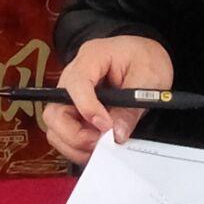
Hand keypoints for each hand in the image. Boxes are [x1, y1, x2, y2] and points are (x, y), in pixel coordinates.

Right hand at [41, 36, 174, 166]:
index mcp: (92, 56)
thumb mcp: (148, 78)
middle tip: (101, 143)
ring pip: (55, 125)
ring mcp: (71, 94)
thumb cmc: (147, 59)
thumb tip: (116, 134)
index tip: (106, 126)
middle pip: (55, 109)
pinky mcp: (75, 109)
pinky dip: (78, 146)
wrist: (148, 57)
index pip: (76, 83)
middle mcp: (73, 75)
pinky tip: (97, 147)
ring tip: (101, 147)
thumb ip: (131, 106)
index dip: (87, 108)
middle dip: (74, 134)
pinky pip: (65, 132)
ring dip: (75, 143)